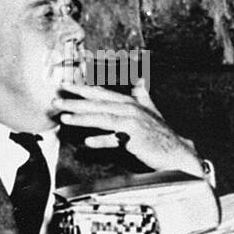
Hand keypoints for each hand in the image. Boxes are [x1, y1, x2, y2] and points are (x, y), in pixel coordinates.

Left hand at [52, 81, 202, 175]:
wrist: (176, 152)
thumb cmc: (161, 135)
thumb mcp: (151, 110)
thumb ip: (142, 95)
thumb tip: (140, 81)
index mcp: (129, 102)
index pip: (101, 93)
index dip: (82, 88)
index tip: (65, 85)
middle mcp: (130, 109)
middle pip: (98, 103)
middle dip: (75, 101)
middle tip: (56, 100)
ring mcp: (133, 122)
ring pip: (103, 117)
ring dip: (82, 117)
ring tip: (65, 118)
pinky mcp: (136, 138)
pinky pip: (116, 138)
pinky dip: (103, 140)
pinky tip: (88, 142)